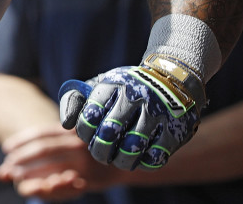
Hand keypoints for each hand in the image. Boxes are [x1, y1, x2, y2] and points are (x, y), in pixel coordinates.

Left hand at [0, 124, 124, 199]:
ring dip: (31, 173)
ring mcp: (86, 161)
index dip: (21, 141)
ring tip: (17, 176)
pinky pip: (65, 185)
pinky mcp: (90, 179)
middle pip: (44, 149)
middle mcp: (79, 142)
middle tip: (10, 166)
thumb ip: (42, 144)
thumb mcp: (68, 140)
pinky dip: (49, 186)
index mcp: (72, 129)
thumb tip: (7, 161)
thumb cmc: (88, 147)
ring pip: (53, 167)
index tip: (7, 148)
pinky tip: (39, 186)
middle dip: (23, 158)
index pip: (41, 133)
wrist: (122, 161)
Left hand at [59, 59, 204, 170]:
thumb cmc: (126, 89)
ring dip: (121, 160)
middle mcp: (135, 96)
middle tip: (100, 155)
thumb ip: (76, 100)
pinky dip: (144, 163)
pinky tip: (139, 160)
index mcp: (114, 84)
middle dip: (100, 150)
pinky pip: (155, 156)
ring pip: (132, 147)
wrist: (171, 79)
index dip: (85, 132)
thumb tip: (66, 124)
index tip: (88, 136)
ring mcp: (157, 113)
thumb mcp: (100, 85)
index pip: (90, 114)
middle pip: (109, 132)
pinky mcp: (175, 130)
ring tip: (117, 161)